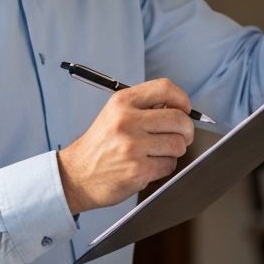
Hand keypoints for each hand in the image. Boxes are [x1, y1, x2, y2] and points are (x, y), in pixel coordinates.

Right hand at [57, 78, 195, 212]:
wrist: (77, 175)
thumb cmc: (100, 145)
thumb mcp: (114, 114)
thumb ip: (143, 107)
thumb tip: (180, 108)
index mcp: (122, 102)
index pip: (165, 88)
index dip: (182, 99)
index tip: (184, 109)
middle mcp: (127, 121)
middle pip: (178, 119)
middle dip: (186, 130)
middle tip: (182, 136)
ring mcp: (133, 146)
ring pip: (178, 144)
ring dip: (174, 151)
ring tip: (157, 153)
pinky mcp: (138, 170)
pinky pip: (169, 165)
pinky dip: (164, 167)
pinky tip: (148, 166)